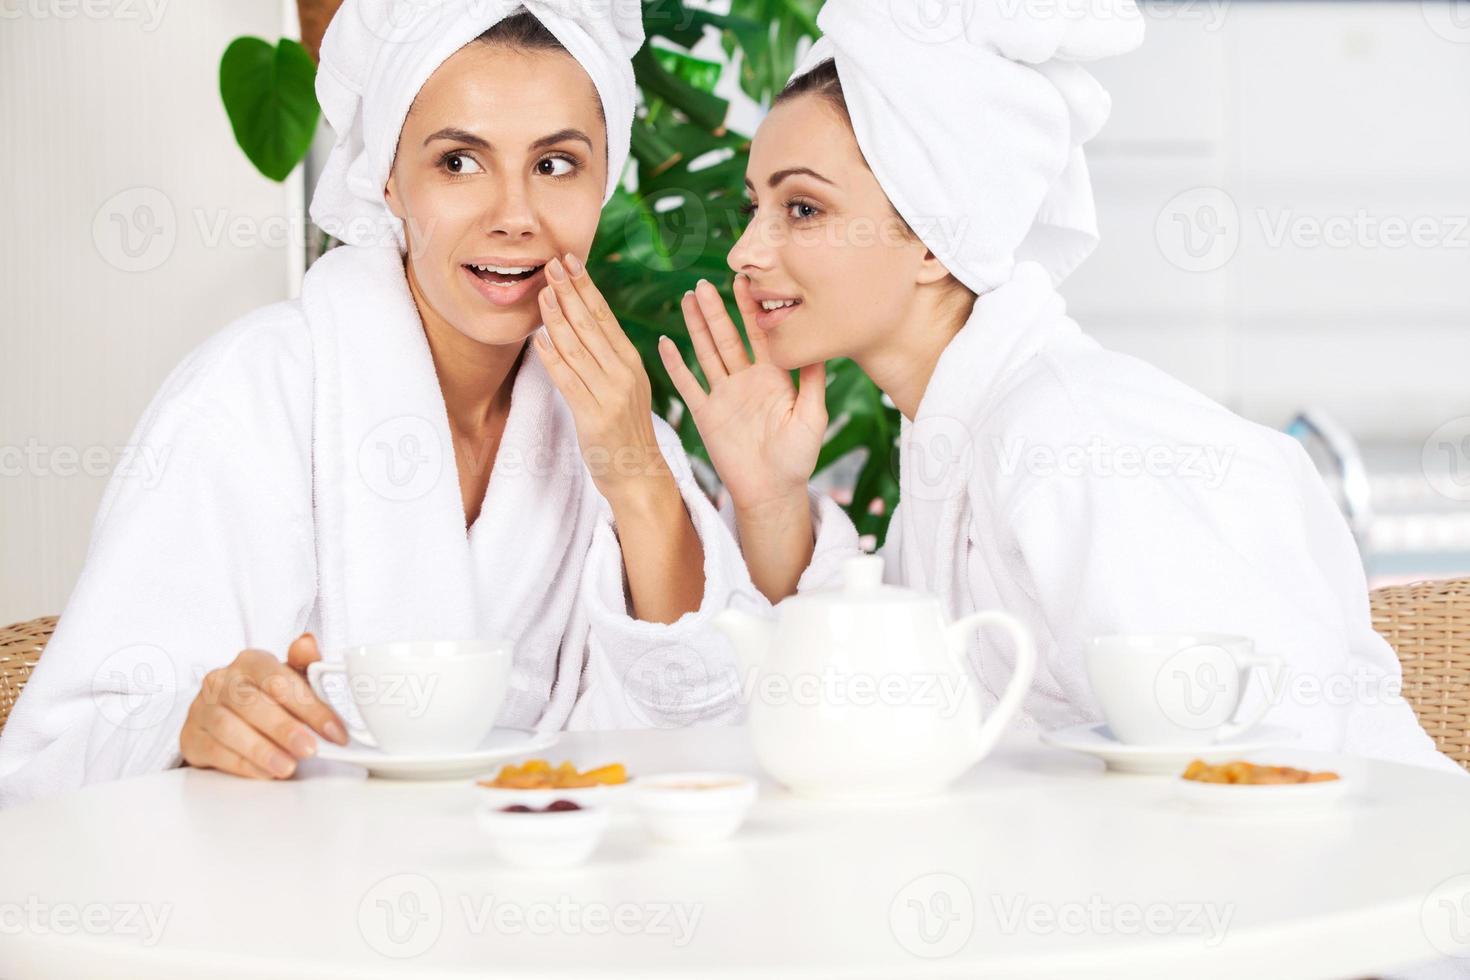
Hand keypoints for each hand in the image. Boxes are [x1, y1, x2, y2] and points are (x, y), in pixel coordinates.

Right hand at [179, 633, 347, 778]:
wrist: (224, 713)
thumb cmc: (265, 695)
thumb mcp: (290, 678)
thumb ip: (304, 663)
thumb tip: (308, 642)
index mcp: (250, 661)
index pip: (279, 680)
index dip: (310, 707)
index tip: (334, 731)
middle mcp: (221, 680)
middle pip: (252, 703)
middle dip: (285, 729)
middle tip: (309, 749)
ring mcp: (201, 708)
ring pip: (229, 728)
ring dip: (262, 750)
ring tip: (288, 767)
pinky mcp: (190, 737)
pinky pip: (214, 751)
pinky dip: (242, 764)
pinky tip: (265, 772)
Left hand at [532, 253, 670, 504]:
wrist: (639, 473)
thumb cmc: (625, 429)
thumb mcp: (623, 386)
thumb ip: (606, 357)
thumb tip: (580, 322)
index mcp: (631, 362)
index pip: (605, 315)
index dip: (586, 286)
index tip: (570, 260)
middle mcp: (623, 373)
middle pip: (591, 325)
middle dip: (569, 291)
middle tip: (551, 264)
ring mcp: (609, 395)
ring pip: (577, 348)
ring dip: (557, 317)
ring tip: (541, 292)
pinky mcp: (593, 417)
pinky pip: (568, 381)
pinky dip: (553, 358)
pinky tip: (540, 338)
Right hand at [658, 274, 826, 513]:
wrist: (771, 491)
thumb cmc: (798, 458)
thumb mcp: (813, 416)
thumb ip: (813, 382)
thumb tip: (820, 345)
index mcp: (773, 377)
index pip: (759, 334)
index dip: (750, 308)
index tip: (743, 280)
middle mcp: (746, 380)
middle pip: (728, 337)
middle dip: (716, 310)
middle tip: (704, 282)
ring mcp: (724, 395)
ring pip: (706, 353)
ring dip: (696, 327)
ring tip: (686, 299)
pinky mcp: (706, 414)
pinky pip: (688, 385)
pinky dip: (675, 365)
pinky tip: (665, 343)